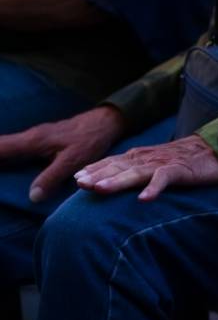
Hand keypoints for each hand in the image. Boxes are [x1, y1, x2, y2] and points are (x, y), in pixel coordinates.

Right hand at [0, 105, 123, 202]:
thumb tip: (32, 197)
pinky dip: (1, 153)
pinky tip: (2, 161)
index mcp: (31, 141)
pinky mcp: (37, 141)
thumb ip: (52, 177)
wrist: (105, 122)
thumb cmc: (91, 140)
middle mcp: (27, 138)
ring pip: (2, 146)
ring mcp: (31, 138)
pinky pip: (10, 147)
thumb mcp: (74, 161)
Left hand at [73, 134, 217, 199]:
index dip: (95, 169)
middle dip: (98, 175)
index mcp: (141, 156)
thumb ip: (137, 169)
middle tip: (80, 183)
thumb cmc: (186, 159)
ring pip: (136, 172)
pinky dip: (154, 188)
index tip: (76, 178)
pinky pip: (165, 179)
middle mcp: (148, 158)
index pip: (113, 161)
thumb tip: (113, 181)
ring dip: (118, 181)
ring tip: (100, 189)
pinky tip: (144, 199)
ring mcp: (164, 163)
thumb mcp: (157, 163)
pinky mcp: (181, 170)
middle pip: (119, 166)